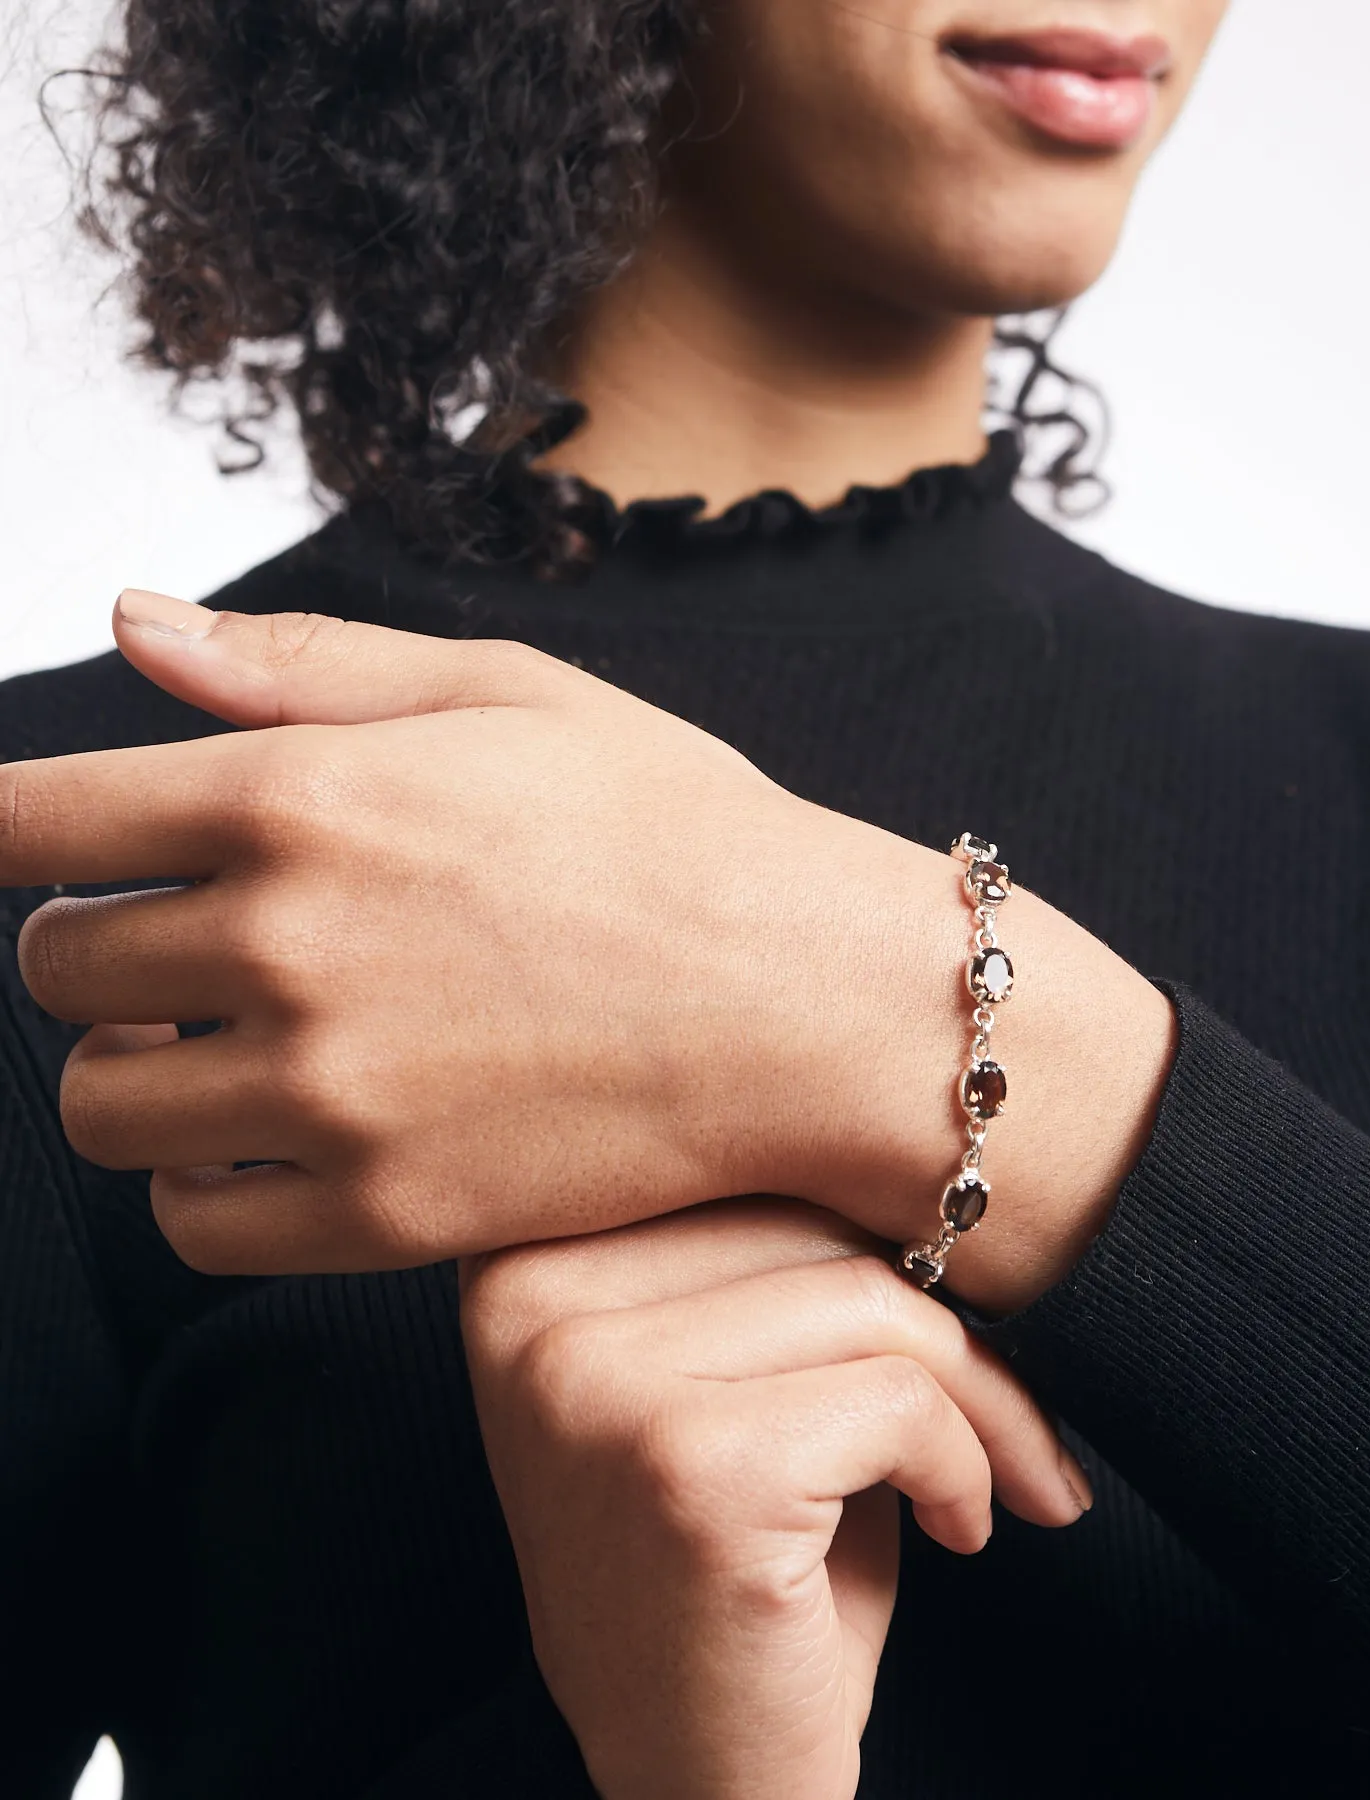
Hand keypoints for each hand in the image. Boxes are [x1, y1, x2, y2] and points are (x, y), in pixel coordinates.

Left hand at [4, 592, 1174, 1307]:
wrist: (810, 1002)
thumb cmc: (681, 836)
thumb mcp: (509, 695)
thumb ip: (301, 666)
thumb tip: (131, 622)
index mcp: (302, 799)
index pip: (30, 820)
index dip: (9, 829)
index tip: (37, 844)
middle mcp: (287, 951)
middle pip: (53, 968)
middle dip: (103, 946)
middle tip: (202, 941)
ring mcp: (332, 1098)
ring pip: (101, 1107)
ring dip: (142, 1070)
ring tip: (243, 1045)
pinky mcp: (383, 1218)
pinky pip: (191, 1222)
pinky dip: (207, 1181)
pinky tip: (290, 1135)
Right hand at [460, 1198, 1091, 1799]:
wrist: (708, 1793)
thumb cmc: (740, 1575)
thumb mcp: (726, 1378)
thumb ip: (772, 1247)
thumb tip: (928, 1128)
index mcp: (520, 1258)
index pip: (736, 1149)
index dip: (865, 1211)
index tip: (953, 1274)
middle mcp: (528, 1305)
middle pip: (807, 1214)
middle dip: (949, 1311)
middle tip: (1018, 1415)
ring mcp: (594, 1381)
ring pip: (871, 1302)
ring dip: (983, 1396)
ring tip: (998, 1478)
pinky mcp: (690, 1464)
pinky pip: (896, 1400)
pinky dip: (968, 1462)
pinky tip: (960, 1530)